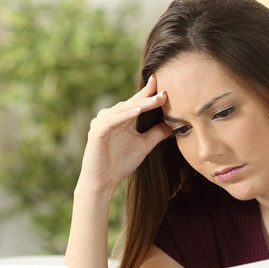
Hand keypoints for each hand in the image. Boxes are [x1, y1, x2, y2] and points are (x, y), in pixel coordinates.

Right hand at [76, 75, 171, 197]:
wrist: (103, 182)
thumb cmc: (120, 164)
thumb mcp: (143, 145)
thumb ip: (156, 134)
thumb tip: (172, 125)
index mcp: (121, 118)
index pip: (137, 102)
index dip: (149, 93)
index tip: (165, 85)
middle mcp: (110, 117)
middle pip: (131, 103)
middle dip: (148, 97)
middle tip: (164, 92)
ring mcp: (102, 123)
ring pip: (122, 109)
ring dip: (139, 104)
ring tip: (155, 100)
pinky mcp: (96, 132)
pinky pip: (111, 121)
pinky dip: (124, 115)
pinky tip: (136, 112)